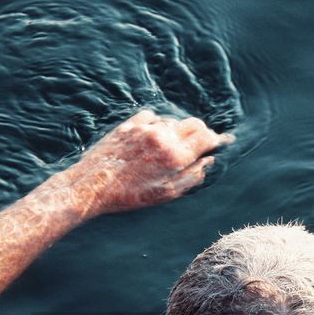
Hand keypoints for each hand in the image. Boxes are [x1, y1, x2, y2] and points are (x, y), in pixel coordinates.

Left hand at [67, 110, 233, 214]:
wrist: (91, 186)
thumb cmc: (128, 196)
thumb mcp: (165, 194)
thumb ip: (191, 176)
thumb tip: (208, 162)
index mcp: (174, 156)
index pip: (206, 137)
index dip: (217, 139)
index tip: (222, 141)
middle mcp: (161, 137)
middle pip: (193, 124)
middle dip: (201, 132)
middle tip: (201, 143)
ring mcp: (144, 128)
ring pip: (172, 121)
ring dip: (177, 131)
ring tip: (170, 148)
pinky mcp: (128, 125)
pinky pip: (151, 117)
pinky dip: (157, 125)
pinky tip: (151, 138)